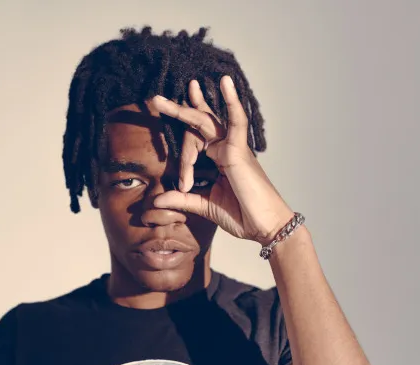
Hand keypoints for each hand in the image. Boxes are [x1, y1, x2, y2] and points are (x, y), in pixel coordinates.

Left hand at [151, 76, 293, 244]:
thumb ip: (182, 199)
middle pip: (198, 125)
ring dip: (191, 105)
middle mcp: (225, 150)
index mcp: (218, 160)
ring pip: (208, 122)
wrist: (263, 226)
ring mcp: (233, 148)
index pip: (194, 145)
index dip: (184, 162)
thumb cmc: (241, 215)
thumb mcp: (204, 206)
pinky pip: (236, 121)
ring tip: (178, 89)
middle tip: (156, 100)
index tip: (183, 185)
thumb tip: (156, 200)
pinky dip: (232, 102)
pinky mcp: (239, 150)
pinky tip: (225, 83)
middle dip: (179, 111)